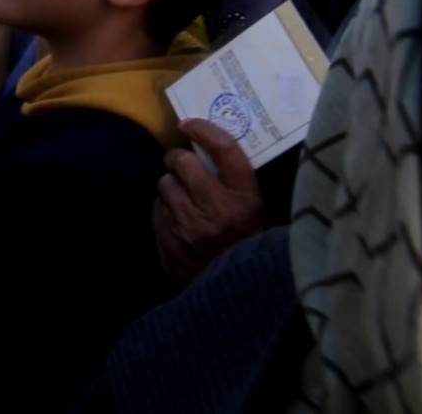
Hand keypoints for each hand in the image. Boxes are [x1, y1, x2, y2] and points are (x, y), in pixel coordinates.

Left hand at [153, 119, 267, 285]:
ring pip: (165, 184)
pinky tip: (177, 217)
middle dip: (178, 158)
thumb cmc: (253, 248)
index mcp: (247, 201)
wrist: (239, 297)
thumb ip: (242, 186)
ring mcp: (189, 227)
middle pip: (183, 163)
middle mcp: (216, 211)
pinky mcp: (170, 241)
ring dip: (171, 185)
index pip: (224, 151)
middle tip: (181, 161)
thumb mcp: (264, 216)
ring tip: (183, 194)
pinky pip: (157, 210)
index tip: (191, 124)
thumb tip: (216, 151)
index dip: (205, 130)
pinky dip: (165, 209)